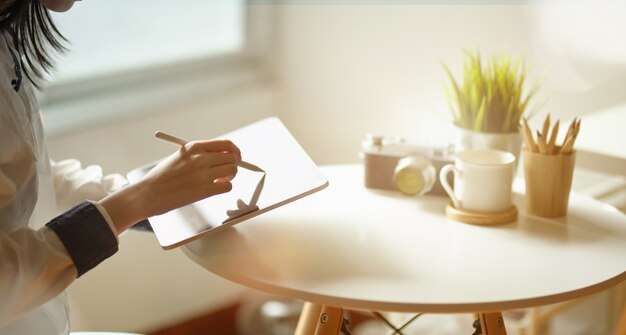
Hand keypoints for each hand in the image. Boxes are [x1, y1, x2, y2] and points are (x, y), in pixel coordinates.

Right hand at [98, 139, 240, 233]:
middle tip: (225, 172)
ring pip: (232, 171)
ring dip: (229, 177)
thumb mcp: (181, 156)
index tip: (236, 157)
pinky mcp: (204, 190)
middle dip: (233, 165)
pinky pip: (228, 186)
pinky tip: (214, 188)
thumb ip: (200, 154)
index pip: (226, 144)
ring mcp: (202, 174)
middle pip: (232, 157)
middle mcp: (200, 158)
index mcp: (194, 147)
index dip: (235, 151)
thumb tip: (224, 156)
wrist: (148, 193)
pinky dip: (225, 188)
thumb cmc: (163, 176)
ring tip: (218, 181)